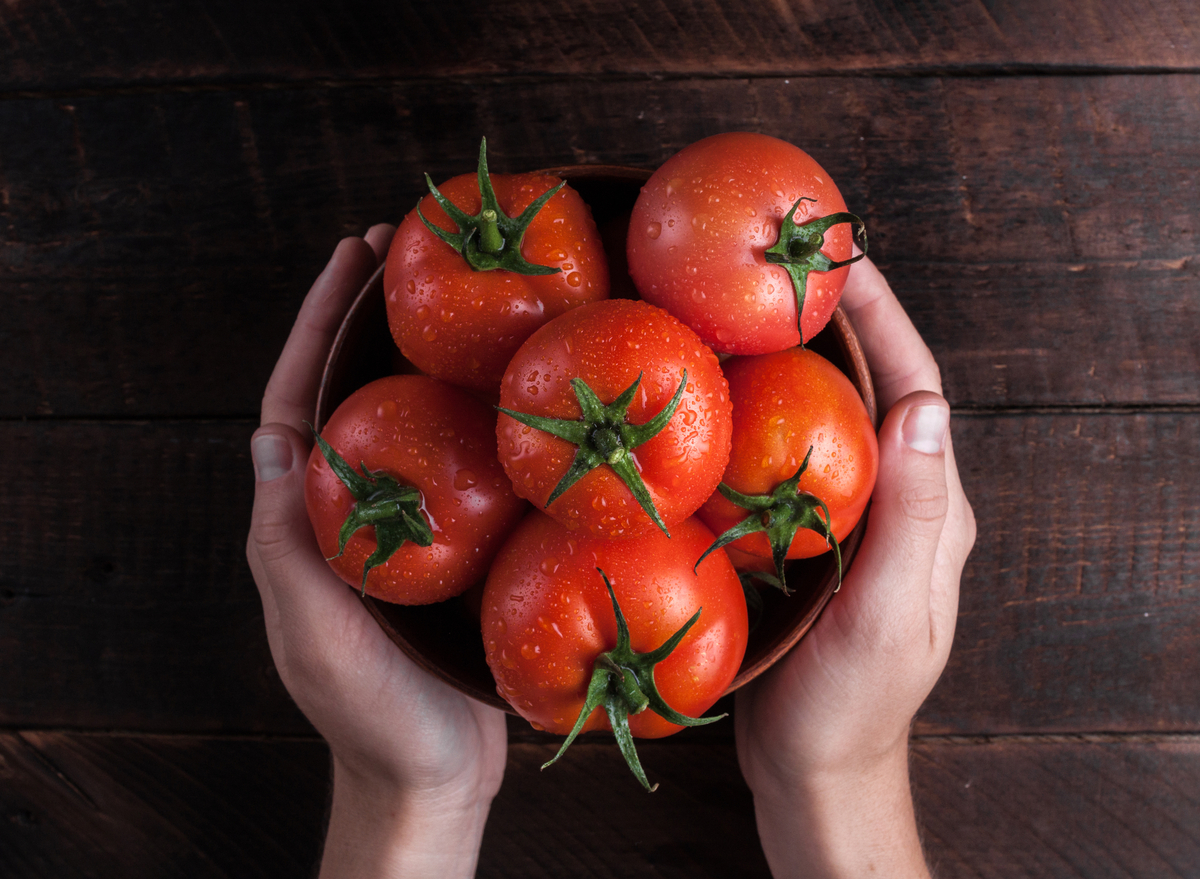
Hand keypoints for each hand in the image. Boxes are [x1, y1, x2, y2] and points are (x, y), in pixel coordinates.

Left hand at [246, 226, 507, 878]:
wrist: (435, 774)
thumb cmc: (371, 713)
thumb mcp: (315, 630)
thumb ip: (286, 545)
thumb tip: (268, 437)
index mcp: (305, 520)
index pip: (298, 401)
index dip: (318, 325)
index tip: (350, 258)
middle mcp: (352, 510)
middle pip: (357, 392)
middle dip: (374, 318)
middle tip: (410, 248)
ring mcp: (406, 526)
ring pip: (412, 421)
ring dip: (430, 355)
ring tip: (467, 294)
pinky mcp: (457, 546)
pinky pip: (464, 466)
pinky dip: (482, 417)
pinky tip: (519, 389)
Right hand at [735, 256, 975, 877]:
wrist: (815, 764)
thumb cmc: (849, 703)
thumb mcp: (886, 614)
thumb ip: (911, 517)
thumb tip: (925, 407)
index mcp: (932, 510)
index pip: (916, 389)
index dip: (884, 318)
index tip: (844, 257)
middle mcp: (901, 501)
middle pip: (877, 387)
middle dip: (843, 318)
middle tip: (787, 260)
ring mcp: (855, 518)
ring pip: (833, 415)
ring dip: (803, 356)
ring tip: (751, 304)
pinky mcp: (811, 536)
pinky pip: (795, 454)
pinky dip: (768, 410)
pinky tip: (726, 393)